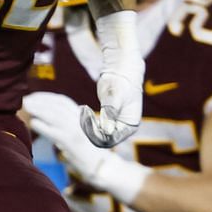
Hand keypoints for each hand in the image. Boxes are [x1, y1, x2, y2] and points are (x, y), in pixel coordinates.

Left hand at [23, 91, 145, 201]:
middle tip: (25, 99)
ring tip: (26, 107)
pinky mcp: (72, 143)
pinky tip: (32, 123)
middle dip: (40, 100)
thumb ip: (68, 124)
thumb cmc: (89, 152)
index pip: (63, 101)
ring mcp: (76, 131)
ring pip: (55, 116)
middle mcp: (80, 121)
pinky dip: (43, 126)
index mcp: (82, 117)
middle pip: (57, 105)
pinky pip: (55, 132)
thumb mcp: (80, 133)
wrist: (104, 166)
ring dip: (38, 110)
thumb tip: (49, 118)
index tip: (33, 96)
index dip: (47, 96)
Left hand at [80, 9, 142, 146]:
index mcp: (130, 126)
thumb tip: (108, 130)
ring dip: (87, 126)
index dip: (96, 133)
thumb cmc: (122, 82)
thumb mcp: (116, 96)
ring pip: (96, 134)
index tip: (87, 118)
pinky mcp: (106, 119)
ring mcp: (114, 125)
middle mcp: (123, 129)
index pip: (110, 139)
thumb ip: (111, 113)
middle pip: (102, 139)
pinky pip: (94, 127)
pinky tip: (83, 109)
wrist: (122, 71)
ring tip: (82, 110)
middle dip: (90, 130)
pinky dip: (86, 121)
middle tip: (82, 114)